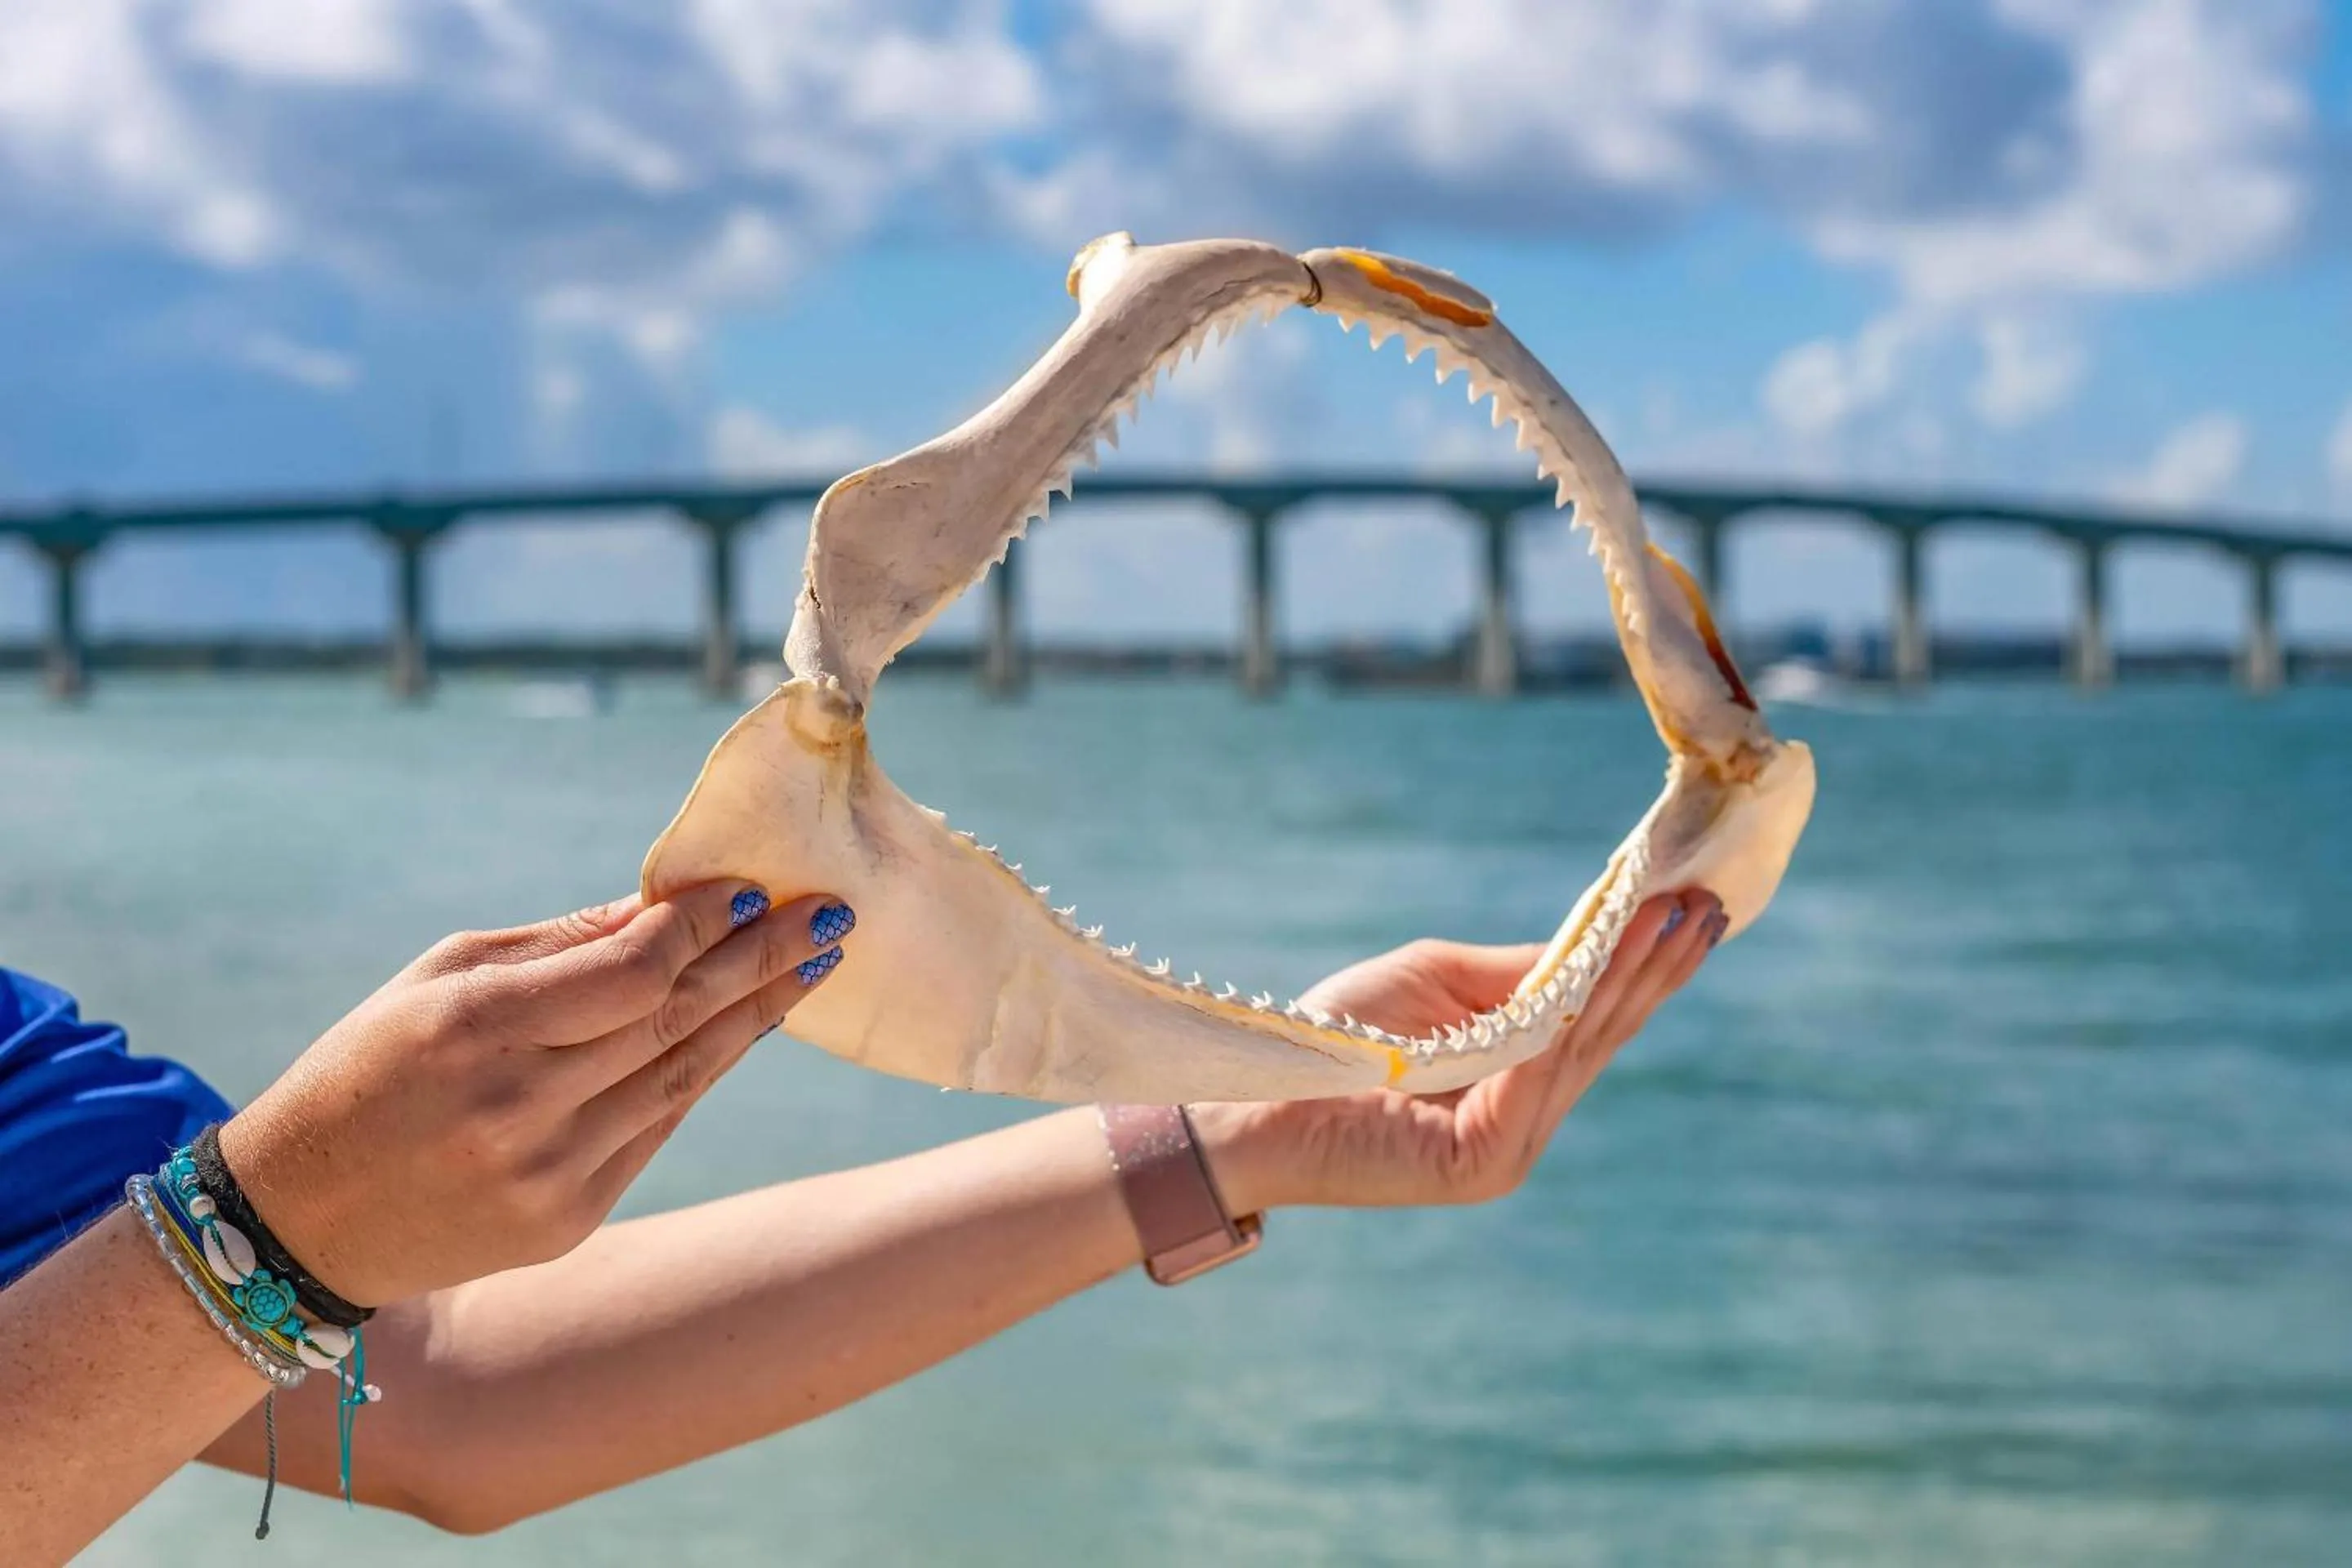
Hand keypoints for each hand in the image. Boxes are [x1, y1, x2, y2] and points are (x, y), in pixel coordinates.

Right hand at [218, 884, 855, 1304]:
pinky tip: (752, 1025)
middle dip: (762, 961)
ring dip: (759, 1015)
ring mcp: (551, 1174)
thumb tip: (664, 902)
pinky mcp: (570, 1220)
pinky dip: (708, 1071)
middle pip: (675, 1020)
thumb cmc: (366, 1069)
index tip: (753, 889)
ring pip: (685, 1077)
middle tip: (829, 912)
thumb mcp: (439, 979)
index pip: (630, 972)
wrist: (300, 1222)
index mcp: (477, 1031)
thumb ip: (556, 943)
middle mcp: (521, 1107)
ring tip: (815, 962)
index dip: (701, 928)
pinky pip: (661, 1127)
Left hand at [1194, 890, 1723, 1211]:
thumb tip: (1586, 945)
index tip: (1687, 903)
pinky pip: (1536, 1073)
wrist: (1258, 1096)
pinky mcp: (1484, 1161)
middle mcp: (1523, 1118)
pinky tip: (1611, 965)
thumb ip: (1514, 973)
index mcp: (1513, 1079)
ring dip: (1634, 978)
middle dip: (1657, 965)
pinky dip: (1572, 1016)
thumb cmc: (1332, 1034)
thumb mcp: (1435, 982)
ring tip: (1676, 919)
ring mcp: (1510, 1147)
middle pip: (1604, 1031)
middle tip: (1708, 905)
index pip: (1592, 1018)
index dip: (1640, 961)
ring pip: (1583, 1046)